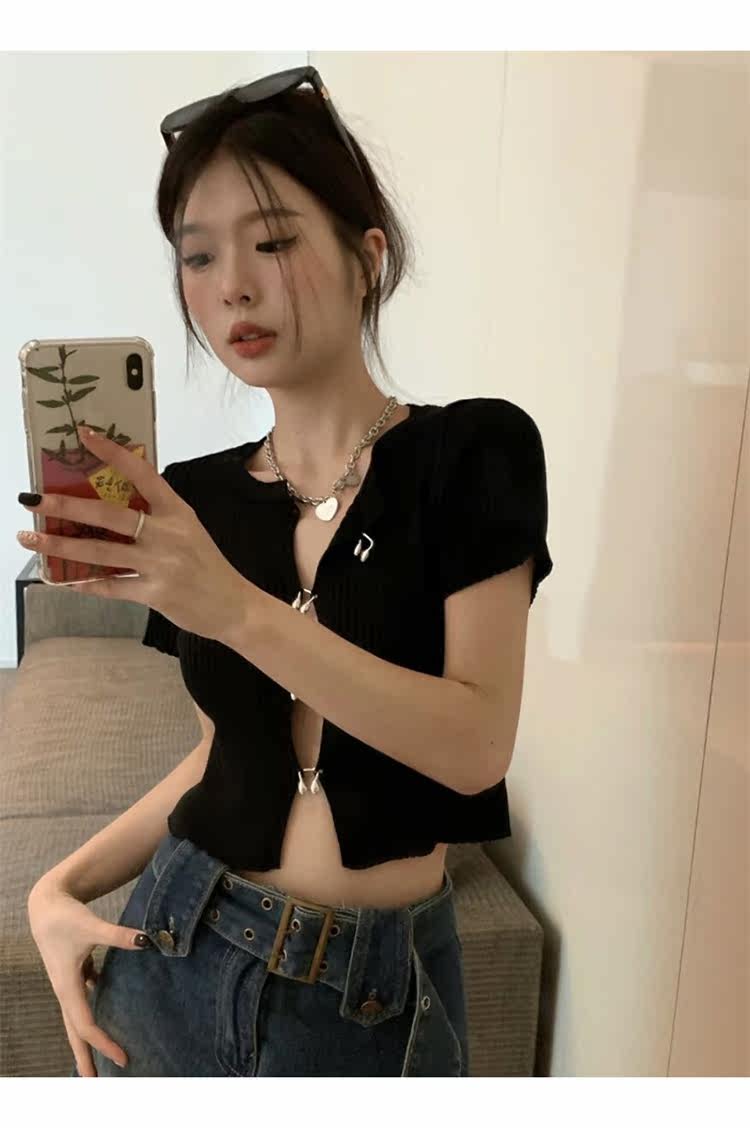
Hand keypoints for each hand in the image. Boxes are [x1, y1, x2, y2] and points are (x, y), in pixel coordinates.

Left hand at [17, 427, 254, 645]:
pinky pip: (111, 587)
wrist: (232, 605)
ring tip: (30, 539)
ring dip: (60, 546)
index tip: (85, 436)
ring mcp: (160, 565)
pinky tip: (64, 580)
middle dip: (65, 506)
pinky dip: (85, 584)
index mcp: (176, 511)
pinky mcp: (154, 594)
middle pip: (108, 515)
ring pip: (100, 552)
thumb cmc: (205, 564)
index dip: (113, 452)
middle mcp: (168, 534)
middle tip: (32, 500)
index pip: (142, 473)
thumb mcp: (187, 529)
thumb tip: (111, 499)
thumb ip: (155, 514)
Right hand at [26, 881, 149, 1075]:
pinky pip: (84, 999)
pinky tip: (108, 1005)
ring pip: (78, 1018)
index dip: (104, 1044)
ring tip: (102, 1055)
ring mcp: (68, 983)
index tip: (123, 1058)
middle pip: (75, 1033)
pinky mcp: (73, 972)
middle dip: (85, 1059)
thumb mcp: (91, 926)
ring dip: (88, 1038)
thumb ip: (118, 935)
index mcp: (67, 987)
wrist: (46, 902)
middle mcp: (66, 990)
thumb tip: (147, 940)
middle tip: (97, 1084)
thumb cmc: (64, 916)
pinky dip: (94, 1010)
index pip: (86, 1026)